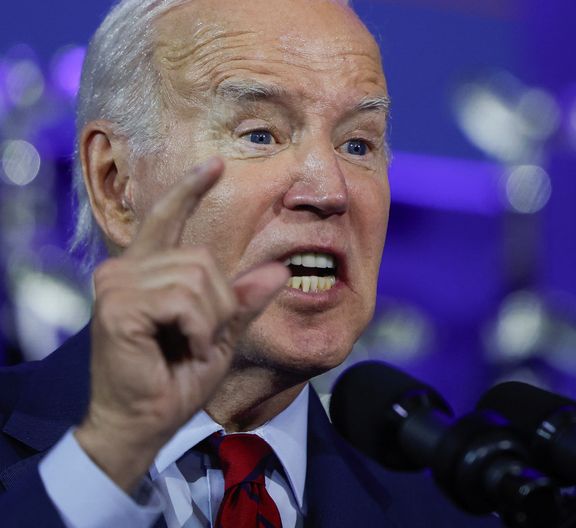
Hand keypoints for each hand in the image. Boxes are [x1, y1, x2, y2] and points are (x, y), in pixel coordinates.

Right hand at [74, 158, 288, 491]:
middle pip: (202, 258)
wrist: (147, 422)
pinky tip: (182, 349)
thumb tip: (279, 271)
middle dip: (220, 303)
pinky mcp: (118, 306)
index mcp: (147, 271)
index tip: (215, 165)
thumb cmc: (176, 380)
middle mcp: (124, 270)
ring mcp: (116, 285)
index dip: (191, 190)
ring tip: (189, 346)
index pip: (167, 217)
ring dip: (209, 320)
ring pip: (197, 277)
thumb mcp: (221, 334)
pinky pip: (184, 299)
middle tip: (201, 340)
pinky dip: (197, 329)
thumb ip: (243, 301)